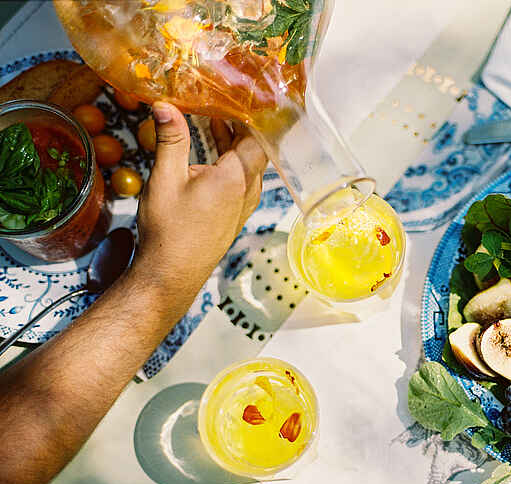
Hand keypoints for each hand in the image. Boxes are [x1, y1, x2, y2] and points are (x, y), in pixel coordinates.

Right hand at [133, 102, 267, 292]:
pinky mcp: (235, 214)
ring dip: (234, 142)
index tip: (242, 93)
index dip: (252, 114)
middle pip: (254, 148)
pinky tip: (212, 151)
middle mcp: (247, 191)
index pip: (256, 136)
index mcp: (236, 178)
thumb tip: (166, 105)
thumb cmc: (170, 231)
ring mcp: (244, 204)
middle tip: (223, 99)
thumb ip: (171, 139)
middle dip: (239, 123)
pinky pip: (241, 179)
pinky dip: (230, 160)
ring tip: (215, 118)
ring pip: (248, 164)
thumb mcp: (165, 179)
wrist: (172, 273)